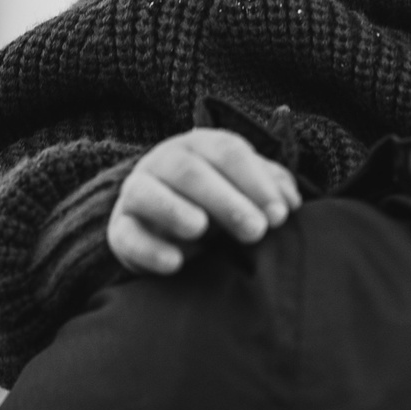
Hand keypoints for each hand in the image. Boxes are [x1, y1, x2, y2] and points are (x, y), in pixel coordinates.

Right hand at [108, 129, 302, 276]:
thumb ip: (270, 186)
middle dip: (225, 200)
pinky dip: (149, 249)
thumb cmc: (218, 201)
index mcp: (200, 146)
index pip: (227, 152)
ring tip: (202, 229)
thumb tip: (289, 201)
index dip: (255, 181)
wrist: (166, 222)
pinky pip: (126, 235)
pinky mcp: (120, 228)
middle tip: (256, 230)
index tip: (280, 214)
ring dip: (175, 210)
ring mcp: (137, 193)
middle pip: (189, 171)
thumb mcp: (246, 188)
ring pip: (147, 193)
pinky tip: (175, 263)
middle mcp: (164, 162)